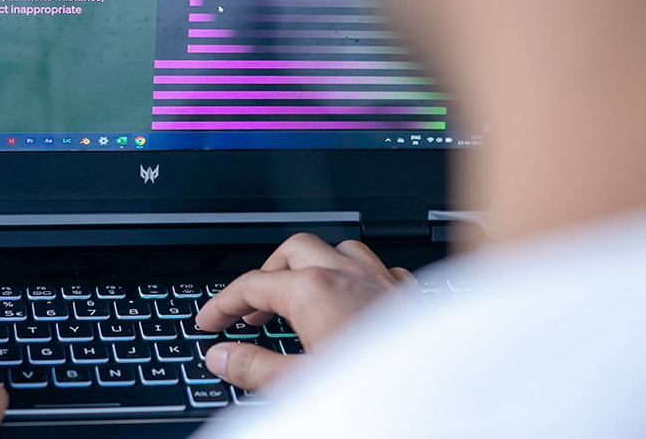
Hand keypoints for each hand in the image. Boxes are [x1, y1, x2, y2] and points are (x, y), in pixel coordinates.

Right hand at [195, 233, 413, 390]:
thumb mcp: (299, 383)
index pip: (252, 284)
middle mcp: (347, 274)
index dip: (222, 303)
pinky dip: (354, 277)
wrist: (435, 396)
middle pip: (292, 251)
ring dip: (311, 267)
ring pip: (337, 250)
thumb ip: (254, 366)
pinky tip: (351, 297)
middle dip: (266, 274)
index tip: (210, 320)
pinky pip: (375, 268)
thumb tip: (222, 356)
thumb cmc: (375, 390)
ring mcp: (380, 279)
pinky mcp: (406, 294)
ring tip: (297, 295)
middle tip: (251, 309)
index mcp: (314, 290)